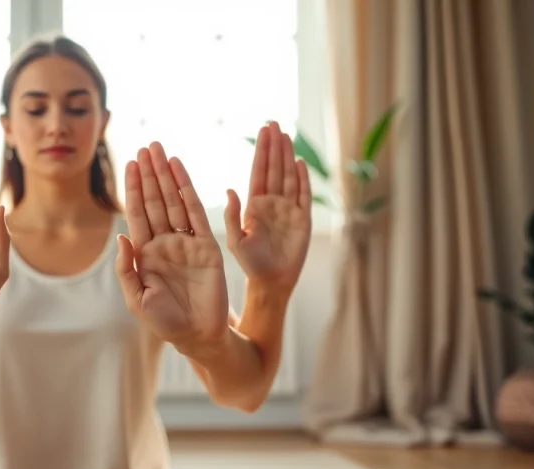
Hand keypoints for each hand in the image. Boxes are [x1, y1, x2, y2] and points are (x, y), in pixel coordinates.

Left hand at [115, 143, 229, 348]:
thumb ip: (126, 268)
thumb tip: (121, 237)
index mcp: (145, 253)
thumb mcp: (136, 299)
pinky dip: (188, 190)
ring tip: (160, 150)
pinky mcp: (207, 245)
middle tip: (147, 145)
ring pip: (174, 201)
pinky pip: (196, 212)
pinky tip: (180, 170)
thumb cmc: (164, 322)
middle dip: (150, 173)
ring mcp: (186, 241)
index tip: (131, 164)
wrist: (197, 335)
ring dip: (167, 175)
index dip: (134, 188)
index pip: (137, 213)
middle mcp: (165, 242)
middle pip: (155, 200)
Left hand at [225, 122, 311, 292]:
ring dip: (288, 156)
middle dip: (274, 146)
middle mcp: (272, 203)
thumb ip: (232, 216)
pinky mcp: (303, 220)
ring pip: (289, 177)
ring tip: (286, 135)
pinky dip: (303, 179)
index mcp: (254, 205)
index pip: (259, 172)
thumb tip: (229, 189)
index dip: (262, 151)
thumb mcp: (235, 240)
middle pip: (275, 169)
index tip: (263, 130)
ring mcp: (289, 210)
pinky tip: (300, 163)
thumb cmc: (250, 263)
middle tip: (273, 122)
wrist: (271, 281)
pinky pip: (304, 195)